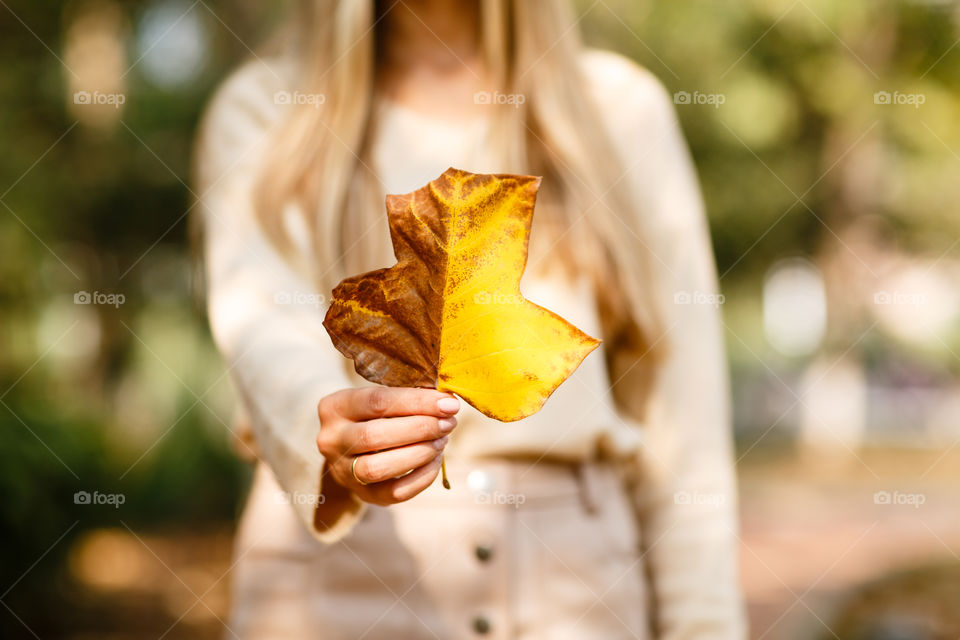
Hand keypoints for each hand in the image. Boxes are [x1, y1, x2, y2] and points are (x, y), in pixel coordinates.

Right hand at [316, 387, 458, 505]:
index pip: (377, 401)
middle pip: (374, 436)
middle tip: (448, 423)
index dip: (417, 402)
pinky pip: (394, 493)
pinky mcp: (362, 495)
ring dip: (420, 453)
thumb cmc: (375, 413)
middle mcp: (331, 440)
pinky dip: (422, 477)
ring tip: (442, 440)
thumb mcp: (381, 397)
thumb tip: (447, 403)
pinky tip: (436, 459)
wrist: (352, 445)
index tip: (448, 403)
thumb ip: (408, 397)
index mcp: (335, 407)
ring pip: (379, 468)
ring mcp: (342, 471)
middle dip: (420, 428)